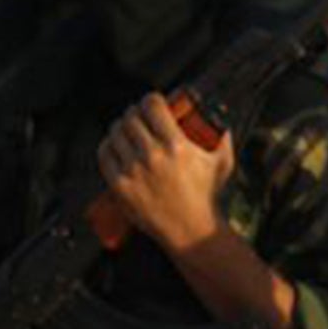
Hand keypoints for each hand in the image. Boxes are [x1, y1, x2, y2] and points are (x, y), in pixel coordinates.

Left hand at [97, 95, 234, 252]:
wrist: (189, 229)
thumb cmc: (206, 196)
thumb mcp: (222, 162)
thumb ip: (223, 138)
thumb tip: (221, 120)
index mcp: (177, 146)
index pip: (153, 107)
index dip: (151, 99)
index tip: (153, 101)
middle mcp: (152, 156)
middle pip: (131, 118)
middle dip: (135, 112)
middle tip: (140, 115)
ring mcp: (132, 171)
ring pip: (116, 133)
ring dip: (120, 126)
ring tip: (127, 129)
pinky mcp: (119, 185)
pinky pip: (104, 154)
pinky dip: (108, 144)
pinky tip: (115, 144)